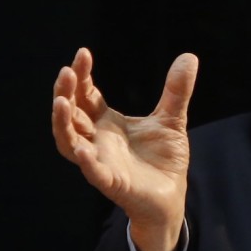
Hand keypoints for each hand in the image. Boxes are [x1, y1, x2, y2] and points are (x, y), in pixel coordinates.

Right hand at [51, 47, 197, 250]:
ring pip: (70, 142)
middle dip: (65, 93)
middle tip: (66, 72)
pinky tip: (82, 150)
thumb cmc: (163, 159)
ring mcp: (101, 161)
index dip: (82, 76)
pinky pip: (93, 172)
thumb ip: (176, 91)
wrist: (171, 196)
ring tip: (60, 102)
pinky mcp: (111, 182)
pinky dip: (87, 162)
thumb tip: (189, 57)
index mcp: (107, 123)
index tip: (83, 53)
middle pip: (71, 114)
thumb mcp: (172, 119)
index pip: (87, 96)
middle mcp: (97, 140)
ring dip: (62, 123)